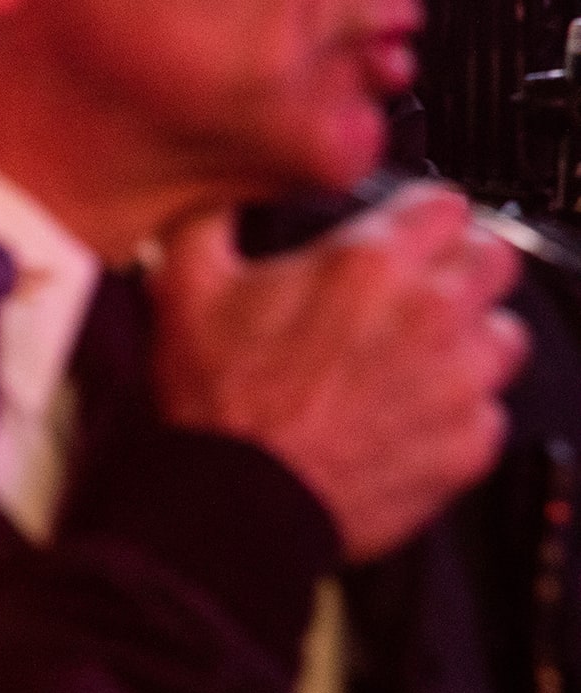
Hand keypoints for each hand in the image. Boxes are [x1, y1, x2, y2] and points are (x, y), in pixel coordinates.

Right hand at [148, 184, 527, 560]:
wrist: (238, 503)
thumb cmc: (218, 404)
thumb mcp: (185, 288)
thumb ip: (209, 219)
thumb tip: (217, 190)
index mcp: (368, 264)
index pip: (445, 202)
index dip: (417, 216)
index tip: (402, 233)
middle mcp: (430, 314)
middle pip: (495, 256)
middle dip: (458, 265)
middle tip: (415, 289)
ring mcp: (459, 381)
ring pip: (507, 332)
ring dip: (469, 337)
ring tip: (417, 355)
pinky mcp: (470, 442)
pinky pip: (491, 410)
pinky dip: (458, 409)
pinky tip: (407, 413)